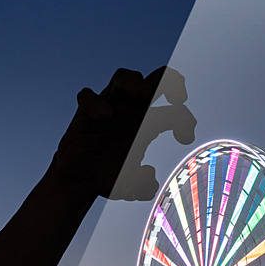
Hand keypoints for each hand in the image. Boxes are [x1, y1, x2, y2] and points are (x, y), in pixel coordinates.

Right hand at [53, 67, 195, 200]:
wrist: (79, 182)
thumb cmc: (107, 178)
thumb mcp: (130, 188)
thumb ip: (144, 187)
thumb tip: (149, 173)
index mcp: (148, 124)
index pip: (175, 110)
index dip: (185, 119)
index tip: (185, 138)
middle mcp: (130, 110)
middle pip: (156, 79)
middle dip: (172, 82)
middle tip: (178, 99)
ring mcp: (108, 108)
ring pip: (124, 77)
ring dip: (136, 82)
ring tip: (144, 95)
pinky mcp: (84, 113)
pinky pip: (87, 96)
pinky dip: (96, 102)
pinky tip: (106, 117)